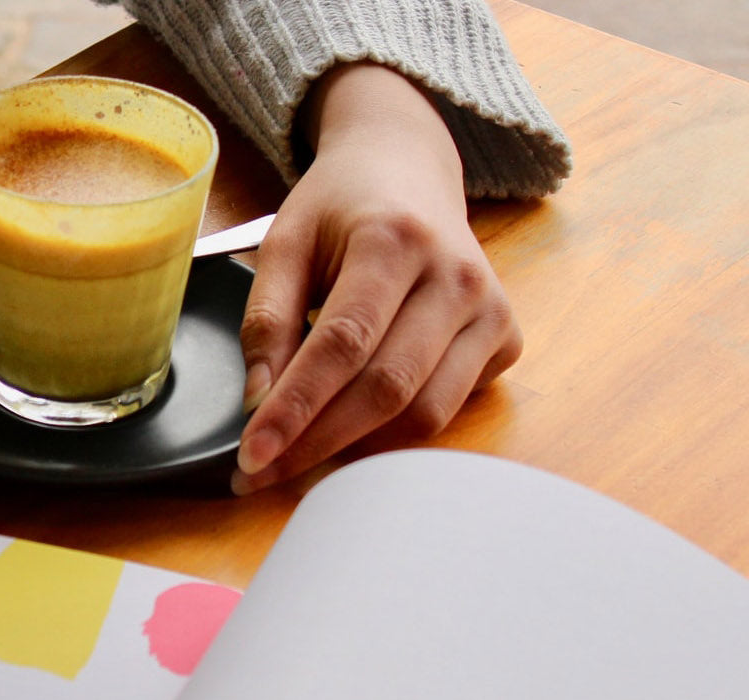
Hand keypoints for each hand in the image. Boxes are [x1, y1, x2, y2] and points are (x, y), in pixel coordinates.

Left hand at [232, 62, 522, 493]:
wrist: (408, 168)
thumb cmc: (340, 207)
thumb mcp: (285, 242)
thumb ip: (267, 318)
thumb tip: (259, 401)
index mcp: (394, 240)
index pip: (343, 343)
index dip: (296, 407)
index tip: (251, 453)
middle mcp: (456, 277)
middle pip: (387, 387)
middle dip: (317, 442)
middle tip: (260, 475)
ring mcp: (491, 310)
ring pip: (425, 411)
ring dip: (354, 450)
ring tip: (295, 463)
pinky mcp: (505, 338)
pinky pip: (447, 408)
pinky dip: (393, 434)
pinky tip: (348, 434)